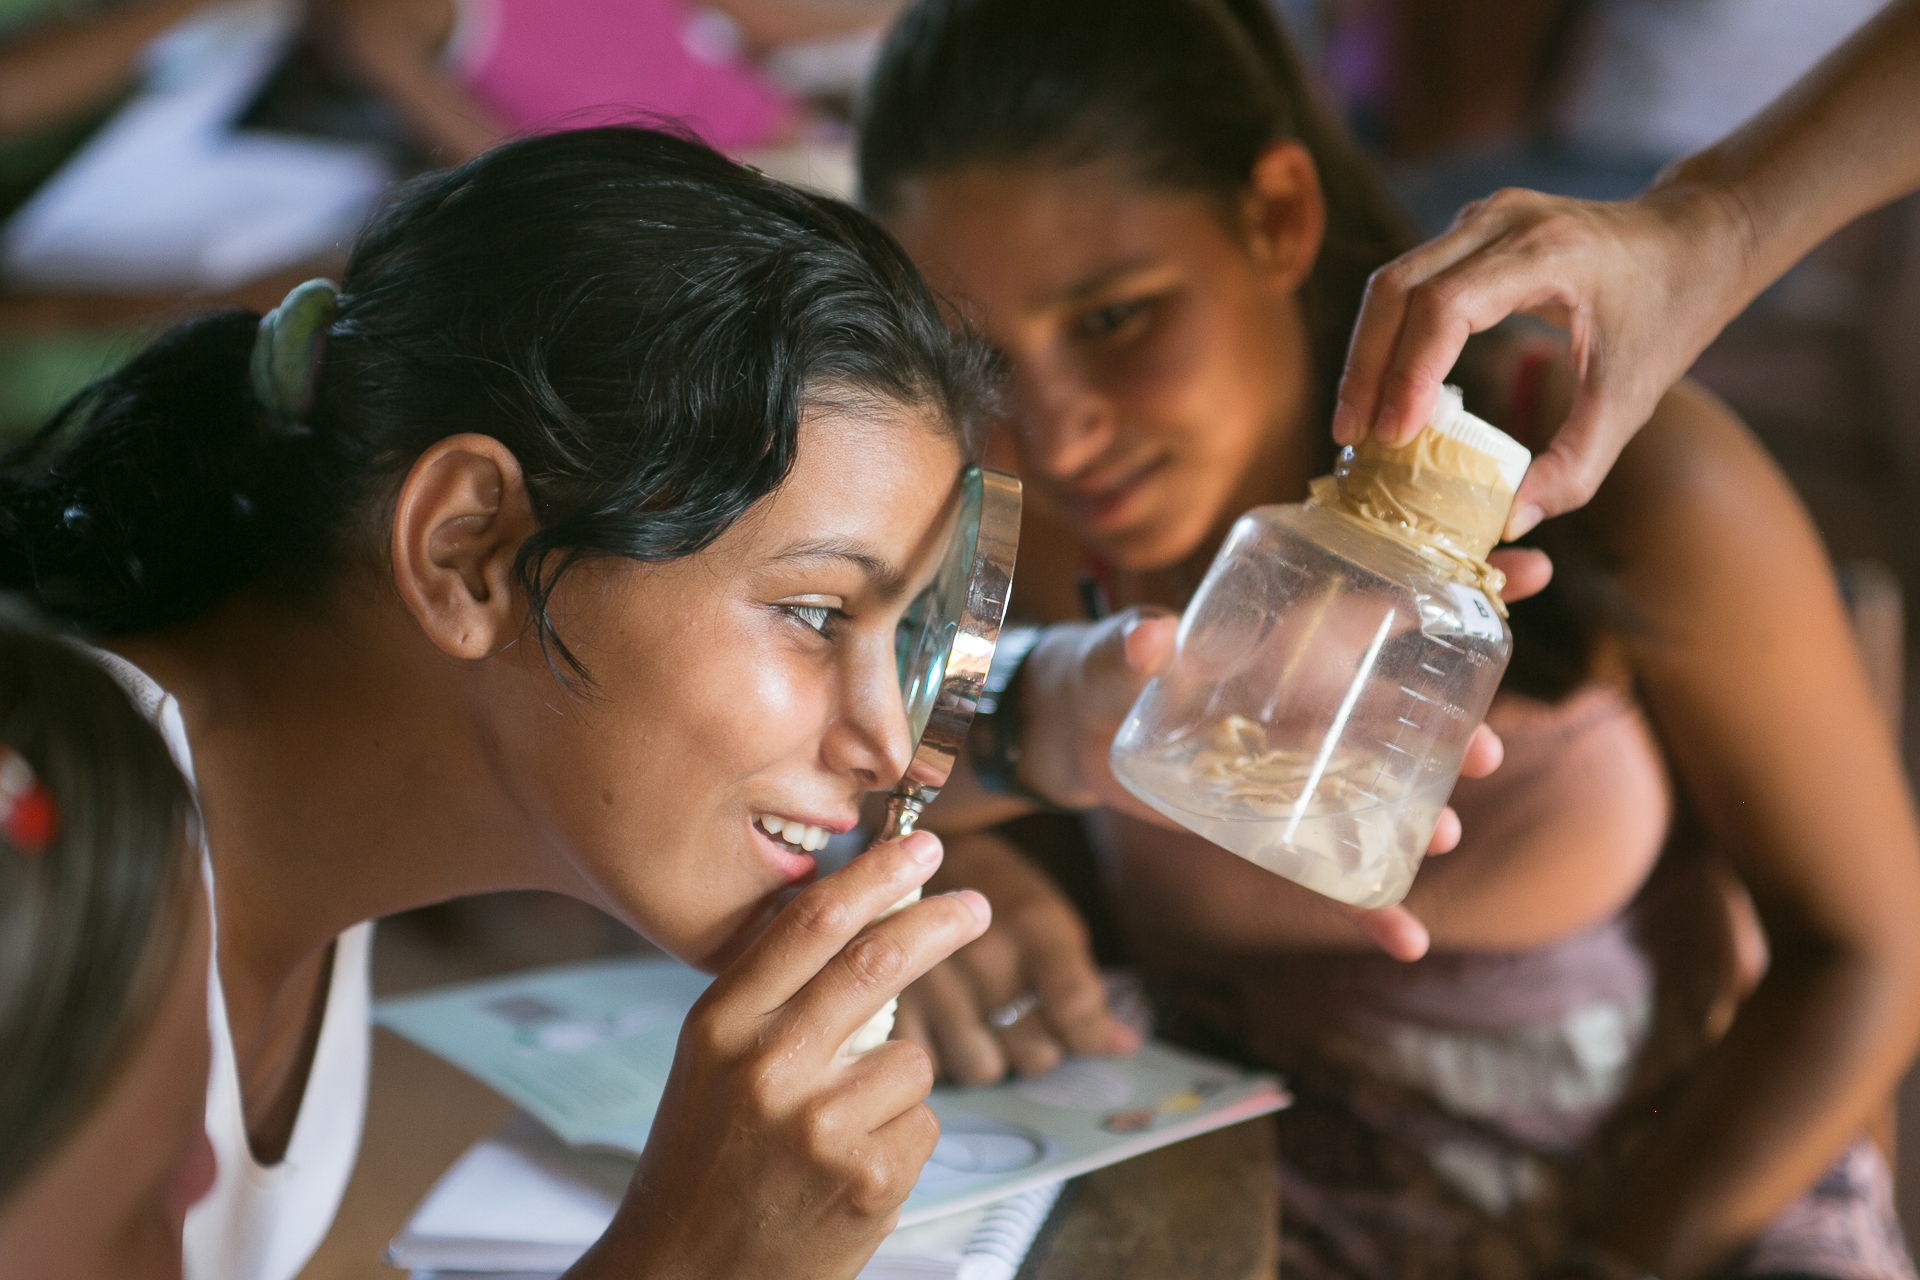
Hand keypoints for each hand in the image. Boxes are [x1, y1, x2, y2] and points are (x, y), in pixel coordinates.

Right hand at [574, 831, 989, 1279]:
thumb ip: (776, 999)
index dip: (876, 874)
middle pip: (878, 962)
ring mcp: (817, 1124)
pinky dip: (899, 1142)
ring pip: (912, 1059)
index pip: (810, 923)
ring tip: (842, 1130)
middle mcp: (765, 1066)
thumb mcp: (712, 1063)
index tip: (920, 847)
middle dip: (940, 924)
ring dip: (898, 1085)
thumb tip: (866, 918)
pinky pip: (920, 1124)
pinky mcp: (864, 1177)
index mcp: (721, 1025)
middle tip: (976, 905)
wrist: (686, 1275)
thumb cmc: (705, 1162)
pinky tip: (849, 1172)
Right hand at [893, 835, 1139, 1084]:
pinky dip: (943, 1058)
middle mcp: (982, 954)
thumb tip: (1122, 1046)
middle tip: (1030, 1023)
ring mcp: (931, 980)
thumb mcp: (1054, 920)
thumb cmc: (1002, 892)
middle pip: (1033, 1052)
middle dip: (1041, 1047)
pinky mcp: (891, 1000)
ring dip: (992, 1057)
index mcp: (1033, 924)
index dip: (1092, 1037)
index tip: (1091, 1037)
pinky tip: (947, 1030)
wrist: (926, 855)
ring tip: (988, 1027)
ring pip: (982, 1069)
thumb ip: (1084, 986)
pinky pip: (931, 1066)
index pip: (1075, 1006)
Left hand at [1012, 551, 1547, 962]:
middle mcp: (1307, 702)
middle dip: (1458, 727)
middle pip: (1403, 712)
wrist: (1074, 733)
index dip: (1456, 584)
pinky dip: (1368, 903)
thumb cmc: (1106, 669)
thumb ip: (1133, 643)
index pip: (1383, 606)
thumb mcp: (1115, 653)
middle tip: (1488, 751)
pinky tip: (1406, 938)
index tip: (1529, 567)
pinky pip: (1331, 866)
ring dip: (1424, 809)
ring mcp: (1296, 765)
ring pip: (1382, 787)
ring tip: (1447, 831)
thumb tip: (1152, 636)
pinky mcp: (1273, 820)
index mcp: (1285, 643)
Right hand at [1331, 182, 1754, 536]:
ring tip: (1357, 420)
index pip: (1446, 306)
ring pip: (1391, 282)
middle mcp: (1505, 219)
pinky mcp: (1471, 228)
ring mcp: (1483, 216)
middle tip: (1351, 436)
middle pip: (1397, 288)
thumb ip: (1575, 468)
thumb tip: (1507, 521)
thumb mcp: (1631, 399)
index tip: (1392, 437)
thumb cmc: (1670, 313)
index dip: (1408, 373)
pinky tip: (1384, 388)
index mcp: (1548, 251)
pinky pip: (1408, 280)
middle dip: (1366, 368)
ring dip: (1366, 353)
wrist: (1695, 238)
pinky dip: (1386, 335)